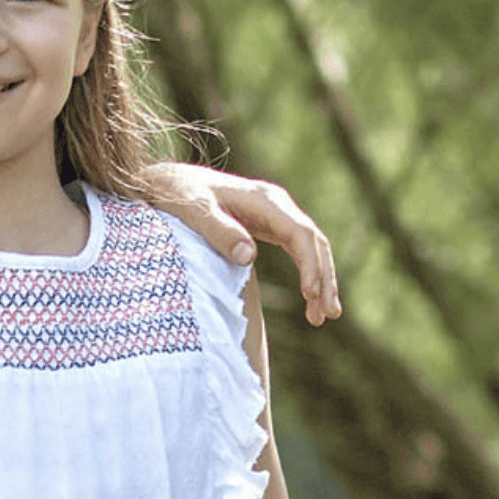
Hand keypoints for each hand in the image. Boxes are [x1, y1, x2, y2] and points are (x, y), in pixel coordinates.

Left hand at [148, 163, 341, 324]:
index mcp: (263, 200)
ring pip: (311, 247)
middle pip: (313, 241)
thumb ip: (218, 231)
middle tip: (327, 315)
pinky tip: (311, 299)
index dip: (309, 264)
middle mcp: (276, 204)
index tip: (309, 294)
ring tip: (324, 316)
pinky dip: (308, 274)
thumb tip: (248, 255)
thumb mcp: (194, 211)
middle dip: (324, 278)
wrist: (171, 182)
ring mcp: (276, 214)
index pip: (299, 233)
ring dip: (321, 280)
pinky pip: (298, 250)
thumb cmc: (180, 195)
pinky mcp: (270, 226)